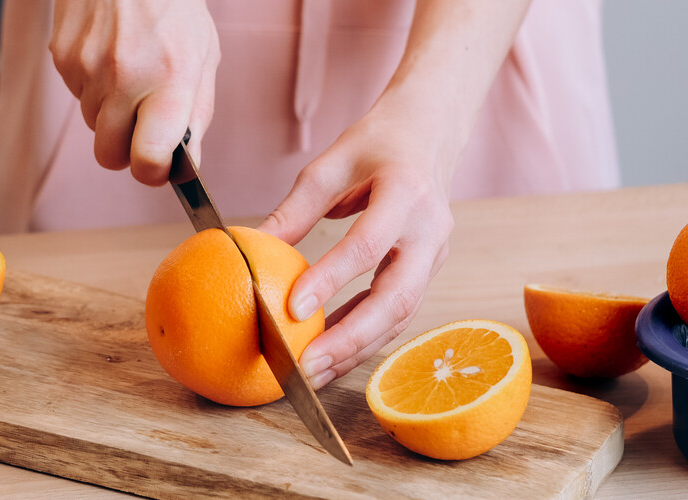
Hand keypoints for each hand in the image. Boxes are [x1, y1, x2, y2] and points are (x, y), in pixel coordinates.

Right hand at [49, 0, 219, 185]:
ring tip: (129, 74)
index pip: (148, 159)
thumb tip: (184, 166)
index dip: (152, 172)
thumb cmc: (173, 9)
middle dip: (125, 150)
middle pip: (109, 155)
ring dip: (109, 113)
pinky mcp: (62, 58)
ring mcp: (87, 68)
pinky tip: (109, 56)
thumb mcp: (203, 57)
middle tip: (142, 126)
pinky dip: (92, 87)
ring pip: (92, 125)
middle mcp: (125, 78)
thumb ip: (196, 115)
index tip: (159, 166)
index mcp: (169, 81)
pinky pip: (76, 96)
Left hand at [257, 106, 455, 388]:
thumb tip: (250, 248)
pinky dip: (366, 336)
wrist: (431, 132)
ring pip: (402, 314)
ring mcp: (437, 254)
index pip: (368, 245)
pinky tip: (331, 353)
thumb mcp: (331, 165)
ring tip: (313, 373)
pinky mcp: (431, 270)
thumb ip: (296, 209)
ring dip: (358, 348)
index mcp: (406, 192)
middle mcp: (430, 229)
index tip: (291, 309)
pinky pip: (399, 312)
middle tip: (307, 365)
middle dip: (351, 337)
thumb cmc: (377, 144)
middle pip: (397, 297)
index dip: (331, 280)